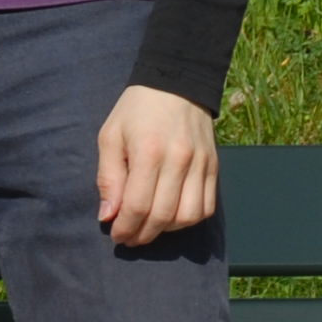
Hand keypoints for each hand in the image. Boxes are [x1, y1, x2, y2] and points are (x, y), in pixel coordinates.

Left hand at [94, 83, 218, 246]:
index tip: (116, 235)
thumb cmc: (136, 110)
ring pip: (189, 217)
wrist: (177, 83)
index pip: (138, 205)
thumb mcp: (110, 136)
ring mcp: (201, 164)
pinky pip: (206, 206)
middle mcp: (179, 160)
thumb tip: (108, 215)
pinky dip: (188, 219)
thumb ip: (108, 178)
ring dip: (167, 230)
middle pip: (163, 216)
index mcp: (149, 151)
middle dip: (142, 235)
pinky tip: (171, 215)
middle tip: (129, 237)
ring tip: (150, 226)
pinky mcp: (214, 166)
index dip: (125, 228)